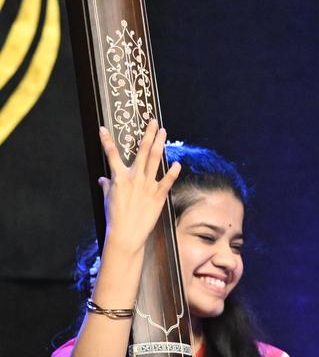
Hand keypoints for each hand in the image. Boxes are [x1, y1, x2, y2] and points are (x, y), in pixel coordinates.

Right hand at [98, 120, 181, 254]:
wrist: (126, 234)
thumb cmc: (114, 217)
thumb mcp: (107, 199)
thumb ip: (106, 186)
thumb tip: (103, 179)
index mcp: (119, 178)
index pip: (111, 155)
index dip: (106, 141)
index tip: (103, 128)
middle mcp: (135, 178)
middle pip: (142, 151)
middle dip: (148, 134)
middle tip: (153, 122)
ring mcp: (148, 185)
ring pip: (155, 159)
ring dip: (160, 144)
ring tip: (164, 132)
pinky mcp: (159, 195)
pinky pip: (167, 180)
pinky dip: (173, 171)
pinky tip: (177, 163)